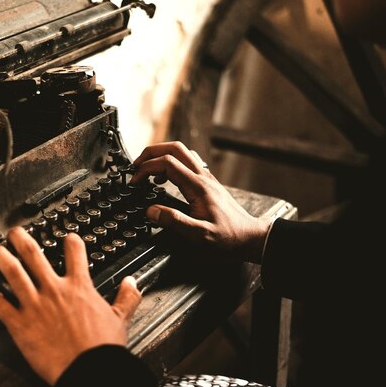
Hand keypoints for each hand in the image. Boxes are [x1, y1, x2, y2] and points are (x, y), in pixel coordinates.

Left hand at [0, 227, 141, 385]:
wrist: (88, 370)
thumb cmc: (102, 348)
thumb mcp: (120, 318)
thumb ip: (126, 298)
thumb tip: (132, 283)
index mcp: (79, 287)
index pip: (74, 253)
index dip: (71, 241)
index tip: (67, 237)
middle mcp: (54, 290)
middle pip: (33, 255)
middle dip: (20, 240)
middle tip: (14, 233)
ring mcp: (34, 305)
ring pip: (12, 273)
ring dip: (1, 259)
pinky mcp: (20, 324)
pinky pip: (0, 307)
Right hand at [132, 141, 270, 262]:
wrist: (250, 237)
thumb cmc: (228, 238)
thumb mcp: (199, 236)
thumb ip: (174, 222)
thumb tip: (151, 211)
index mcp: (198, 186)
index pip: (167, 163)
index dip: (146, 168)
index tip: (135, 181)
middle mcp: (203, 177)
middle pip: (174, 148)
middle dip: (151, 152)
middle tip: (136, 166)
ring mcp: (206, 178)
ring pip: (182, 152)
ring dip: (161, 155)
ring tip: (147, 170)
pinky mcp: (207, 183)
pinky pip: (187, 163)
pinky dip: (171, 164)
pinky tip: (165, 179)